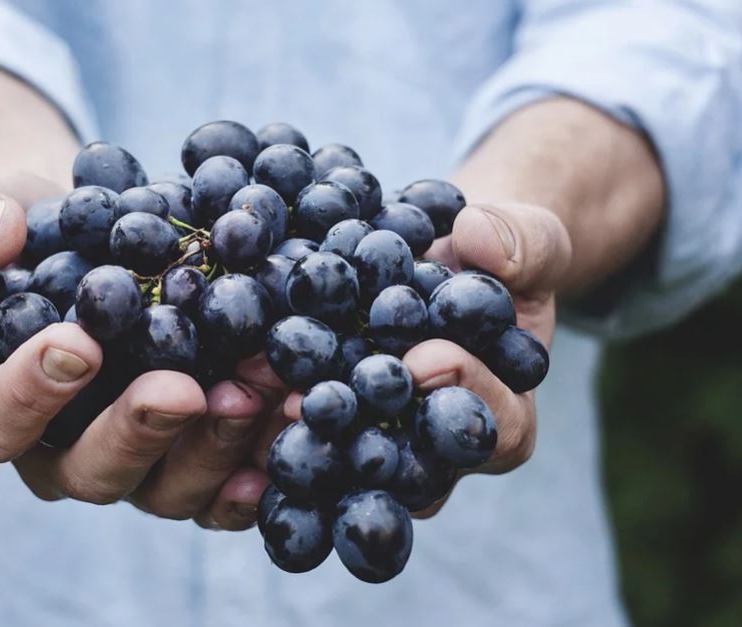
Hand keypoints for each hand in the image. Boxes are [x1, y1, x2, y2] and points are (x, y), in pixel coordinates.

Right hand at [0, 169, 284, 529]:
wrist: (90, 233)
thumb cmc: (16, 228)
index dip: (26, 395)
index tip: (76, 343)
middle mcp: (60, 449)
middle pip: (90, 471)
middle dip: (139, 432)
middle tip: (182, 389)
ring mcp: (133, 460)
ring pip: (167, 486)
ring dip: (215, 445)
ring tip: (258, 388)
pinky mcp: (192, 454)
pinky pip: (225, 484)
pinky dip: (260, 463)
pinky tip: (292, 424)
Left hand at [266, 202, 571, 516]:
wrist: (445, 261)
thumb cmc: (497, 258)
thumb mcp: (528, 239)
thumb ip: (522, 242)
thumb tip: (479, 239)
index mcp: (502, 416)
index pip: (495, 428)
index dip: (464, 395)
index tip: (425, 358)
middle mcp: (436, 449)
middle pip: (408, 465)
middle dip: (363, 431)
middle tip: (316, 401)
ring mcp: (379, 442)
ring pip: (345, 459)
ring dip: (300, 433)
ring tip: (259, 396)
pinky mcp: (330, 423)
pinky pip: (301, 430)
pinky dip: (264, 410)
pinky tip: (229, 384)